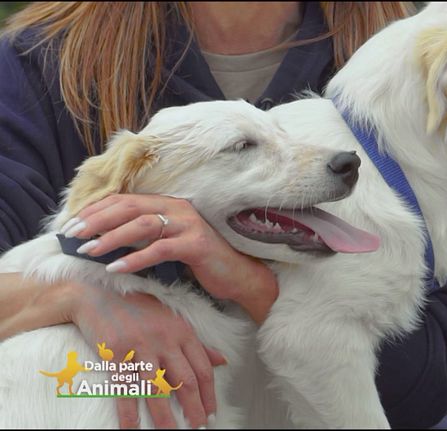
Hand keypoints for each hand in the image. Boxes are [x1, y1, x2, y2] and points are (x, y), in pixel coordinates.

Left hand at [63, 193, 278, 323]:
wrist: (238, 277)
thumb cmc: (200, 262)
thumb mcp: (168, 244)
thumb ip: (143, 237)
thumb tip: (102, 240)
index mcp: (169, 204)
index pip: (125, 200)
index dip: (96, 210)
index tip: (71, 224)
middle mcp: (179, 208)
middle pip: (130, 207)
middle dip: (96, 220)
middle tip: (71, 234)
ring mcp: (189, 225)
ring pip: (142, 224)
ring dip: (110, 237)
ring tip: (87, 250)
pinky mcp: (197, 245)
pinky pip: (160, 249)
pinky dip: (134, 258)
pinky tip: (115, 268)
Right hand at [70, 282, 225, 428]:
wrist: (98, 294)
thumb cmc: (139, 309)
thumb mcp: (173, 321)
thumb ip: (197, 343)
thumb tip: (222, 361)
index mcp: (182, 332)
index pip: (203, 369)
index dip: (209, 395)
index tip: (211, 414)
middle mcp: (165, 340)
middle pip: (185, 381)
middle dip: (194, 409)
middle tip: (198, 428)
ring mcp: (140, 347)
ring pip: (158, 389)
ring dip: (165, 417)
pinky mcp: (116, 353)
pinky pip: (125, 389)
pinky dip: (129, 413)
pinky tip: (133, 429)